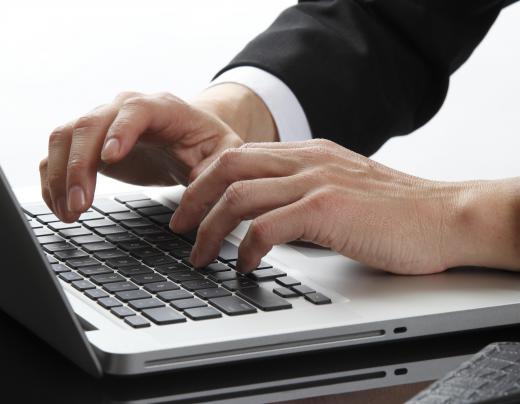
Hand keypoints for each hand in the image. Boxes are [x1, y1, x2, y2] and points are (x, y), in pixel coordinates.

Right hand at [39, 84, 276, 221]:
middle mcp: (125, 109)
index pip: (135, 110)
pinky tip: (61, 206)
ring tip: (70, 214)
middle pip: (90, 124)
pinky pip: (59, 153)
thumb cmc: (206, 143)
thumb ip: (216, 169)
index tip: (109, 160)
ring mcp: (104, 123)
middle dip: (80, 165)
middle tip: (81, 206)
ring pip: (66, 136)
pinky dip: (53, 179)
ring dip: (60, 175)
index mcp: (163, 107)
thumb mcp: (224, 153)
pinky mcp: (90, 143)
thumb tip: (196, 199)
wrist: (188, 137)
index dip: (120, 131)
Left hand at [171, 139, 519, 274]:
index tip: (192, 204)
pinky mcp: (327, 209)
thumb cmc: (395, 210)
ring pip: (239, 196)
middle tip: (179, 227)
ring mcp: (316, 181)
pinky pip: (267, 227)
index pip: (240, 155)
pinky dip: (246, 248)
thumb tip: (269, 216)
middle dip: (193, 199)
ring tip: (199, 254)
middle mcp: (307, 160)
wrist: (442, 216)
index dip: (207, 179)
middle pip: (227, 167)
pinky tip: (243, 266)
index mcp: (308, 153)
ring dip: (210, 229)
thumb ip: (305, 192)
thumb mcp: (341, 187)